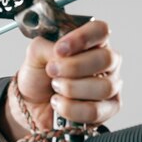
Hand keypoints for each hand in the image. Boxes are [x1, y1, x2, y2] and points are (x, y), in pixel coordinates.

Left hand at [1, 20, 121, 140]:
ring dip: (71, 89)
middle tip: (52, 71)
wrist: (30, 105)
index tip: (60, 50)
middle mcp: (105, 63)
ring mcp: (110, 86)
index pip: (100, 30)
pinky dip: (70, 108)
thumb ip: (46, 46)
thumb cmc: (38, 76)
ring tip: (55, 88)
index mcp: (92, 42)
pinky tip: (59, 103)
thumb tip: (60, 53)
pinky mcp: (108, 110)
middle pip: (106, 58)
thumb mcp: (35, 54)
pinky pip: (95, 110)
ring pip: (103, 87)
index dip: (82, 38)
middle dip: (74, 67)